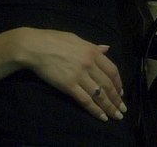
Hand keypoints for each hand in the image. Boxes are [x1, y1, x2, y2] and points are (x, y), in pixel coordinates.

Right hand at [12, 27, 126, 121]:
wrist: (34, 46)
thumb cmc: (53, 40)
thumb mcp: (76, 38)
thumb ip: (93, 46)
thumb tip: (107, 48)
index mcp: (92, 51)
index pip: (112, 70)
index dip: (118, 83)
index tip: (121, 92)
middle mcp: (89, 64)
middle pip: (108, 85)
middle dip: (117, 99)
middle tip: (122, 109)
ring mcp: (79, 75)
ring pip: (99, 94)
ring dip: (109, 107)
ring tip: (116, 116)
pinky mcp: (68, 85)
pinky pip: (85, 100)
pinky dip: (95, 110)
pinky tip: (101, 117)